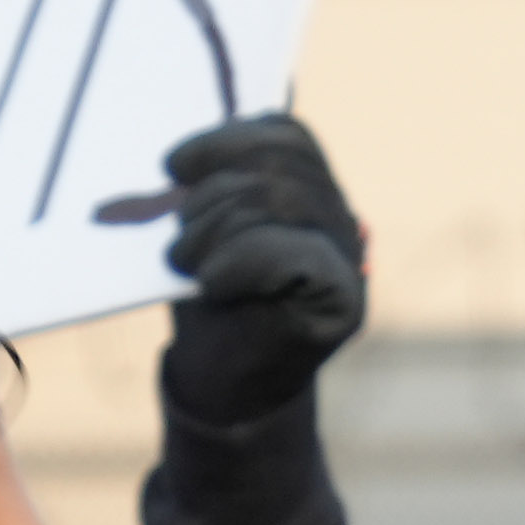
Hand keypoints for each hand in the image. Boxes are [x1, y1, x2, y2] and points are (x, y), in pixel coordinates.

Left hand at [150, 112, 365, 420]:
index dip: (228, 141)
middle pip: (284, 167)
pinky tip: (212, 282)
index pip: (288, 138)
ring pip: (285, 202)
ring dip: (216, 226)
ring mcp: (352, 260)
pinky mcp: (347, 299)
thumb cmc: (211, 305)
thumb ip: (215, 189)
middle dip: (215, 193)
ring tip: (182, 260)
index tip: (172, 165)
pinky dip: (240, 259)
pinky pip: (293, 249)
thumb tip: (191, 157)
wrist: (222, 386)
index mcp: (311, 194)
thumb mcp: (204, 232)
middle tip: (176, 234)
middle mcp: (342, 222)